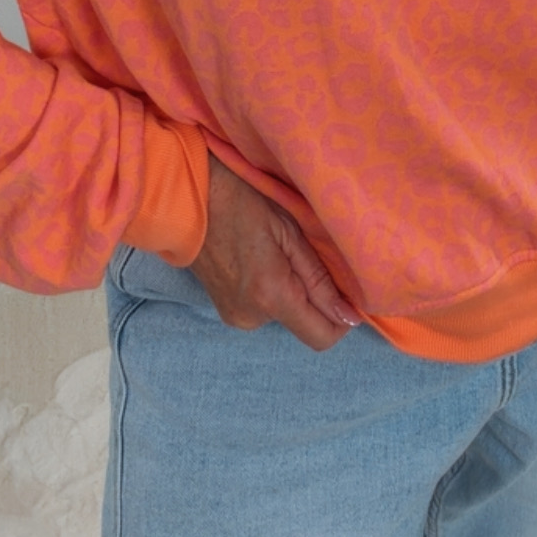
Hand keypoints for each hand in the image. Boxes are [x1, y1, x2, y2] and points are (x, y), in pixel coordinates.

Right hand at [190, 155, 363, 351]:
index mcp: (272, 296)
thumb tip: (349, 317)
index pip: (322, 337)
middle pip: (304, 324)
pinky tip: (258, 261)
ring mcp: (236, 317)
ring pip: (284, 314)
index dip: (341, 319)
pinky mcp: (225, 312)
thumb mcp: (289, 232)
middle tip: (299, 255)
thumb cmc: (242, 202)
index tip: (343, 289)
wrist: (187, 199)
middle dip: (312, 296)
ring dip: (290, 291)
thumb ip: (320, 279)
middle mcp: (253, 318)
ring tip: (274, 253)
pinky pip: (264, 310)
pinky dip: (271, 291)